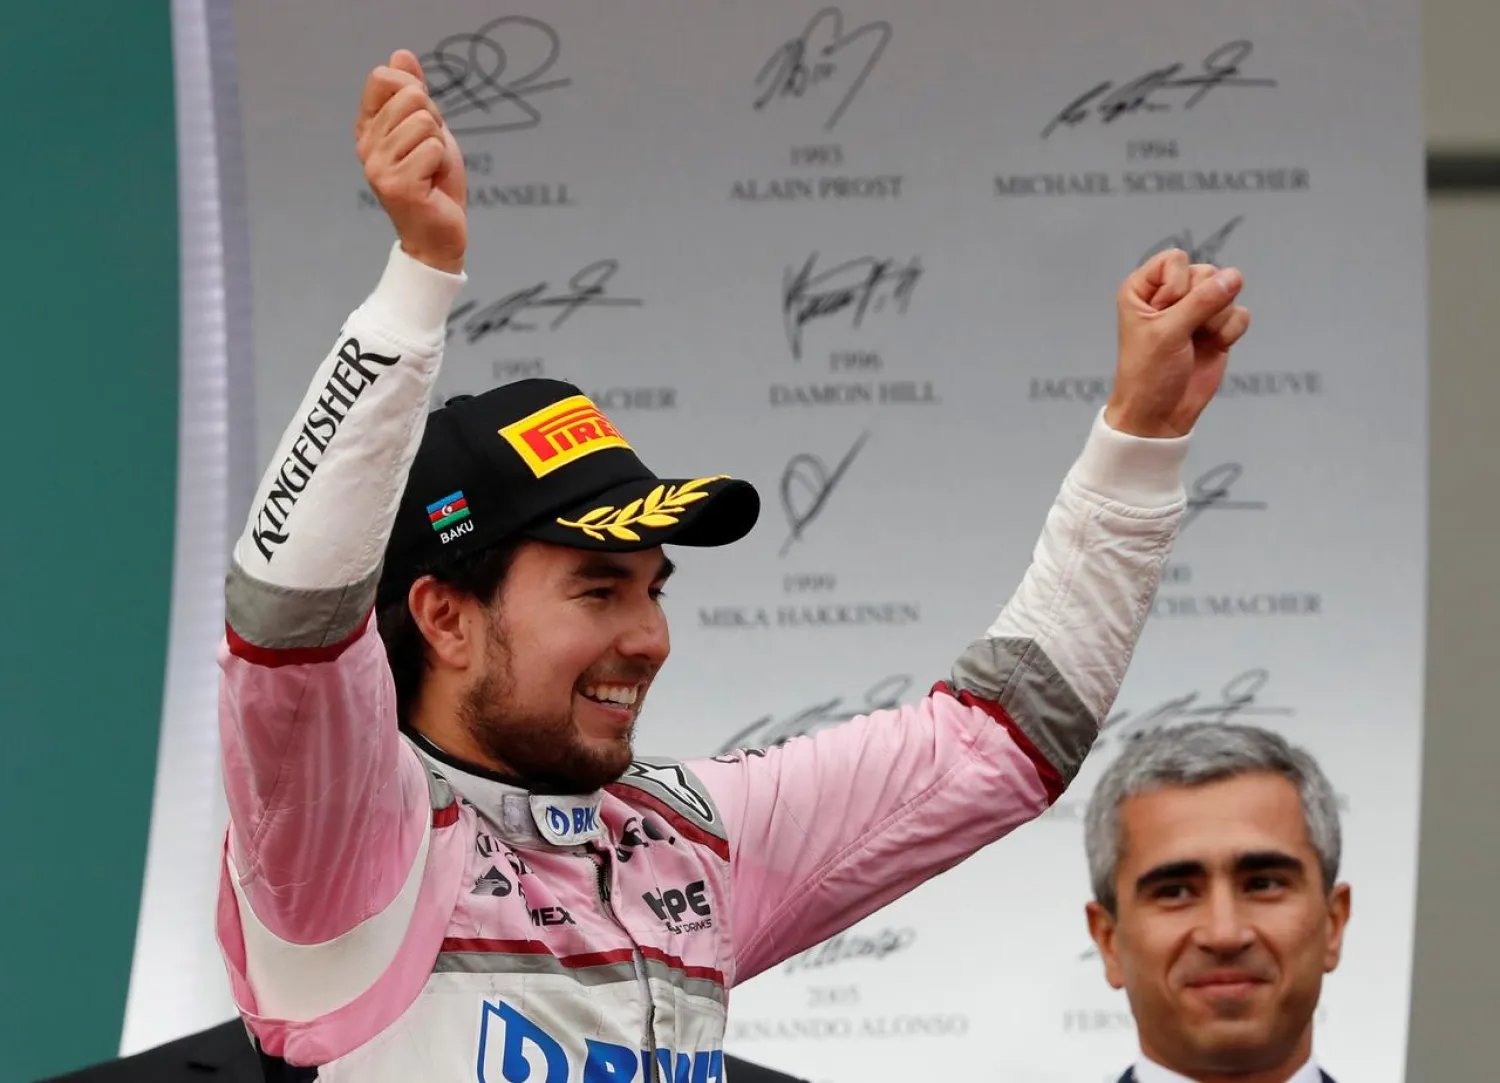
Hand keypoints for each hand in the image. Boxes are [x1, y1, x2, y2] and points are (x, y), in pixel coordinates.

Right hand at [354, 50, 466, 273]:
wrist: (440, 234)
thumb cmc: (435, 183)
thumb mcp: (427, 128)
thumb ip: (413, 92)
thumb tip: (401, 54)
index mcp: (368, 127)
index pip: (383, 77)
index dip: (415, 92)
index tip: (421, 125)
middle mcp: (366, 145)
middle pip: (411, 97)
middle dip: (434, 122)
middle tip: (431, 154)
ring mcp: (378, 166)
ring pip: (424, 123)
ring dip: (439, 146)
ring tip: (431, 171)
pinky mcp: (397, 185)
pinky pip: (433, 149)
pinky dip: (442, 165)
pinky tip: (433, 185)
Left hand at [1105, 249, 1250, 438]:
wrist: (1160, 414)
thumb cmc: (1149, 373)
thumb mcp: (1169, 333)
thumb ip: (1202, 301)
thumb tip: (1234, 276)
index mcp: (1143, 288)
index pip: (1175, 259)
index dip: (1177, 286)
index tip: (1164, 316)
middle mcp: (1170, 294)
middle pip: (1206, 271)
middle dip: (1201, 304)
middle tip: (1182, 332)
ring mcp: (1196, 310)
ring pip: (1227, 290)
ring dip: (1216, 320)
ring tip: (1194, 342)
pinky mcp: (1217, 327)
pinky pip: (1240, 313)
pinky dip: (1230, 332)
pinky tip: (1213, 347)